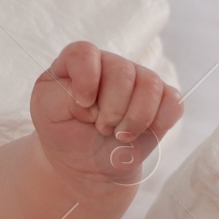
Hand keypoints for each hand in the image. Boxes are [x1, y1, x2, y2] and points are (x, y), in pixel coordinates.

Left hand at [30, 41, 183, 184]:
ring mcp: (139, 81)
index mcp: (79, 63)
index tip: (81, 106)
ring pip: (150, 86)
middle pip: (123, 71)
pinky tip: (140, 132)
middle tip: (101, 128)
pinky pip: (172, 102)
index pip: (85, 53)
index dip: (86, 80)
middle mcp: (111, 65)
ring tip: (119, 133)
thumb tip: (94, 98)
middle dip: (111, 110)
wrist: (86, 165)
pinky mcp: (162, 101)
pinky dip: (158, 123)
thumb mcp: (46, 114)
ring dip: (133, 119)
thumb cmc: (65, 133)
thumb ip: (60, 96)